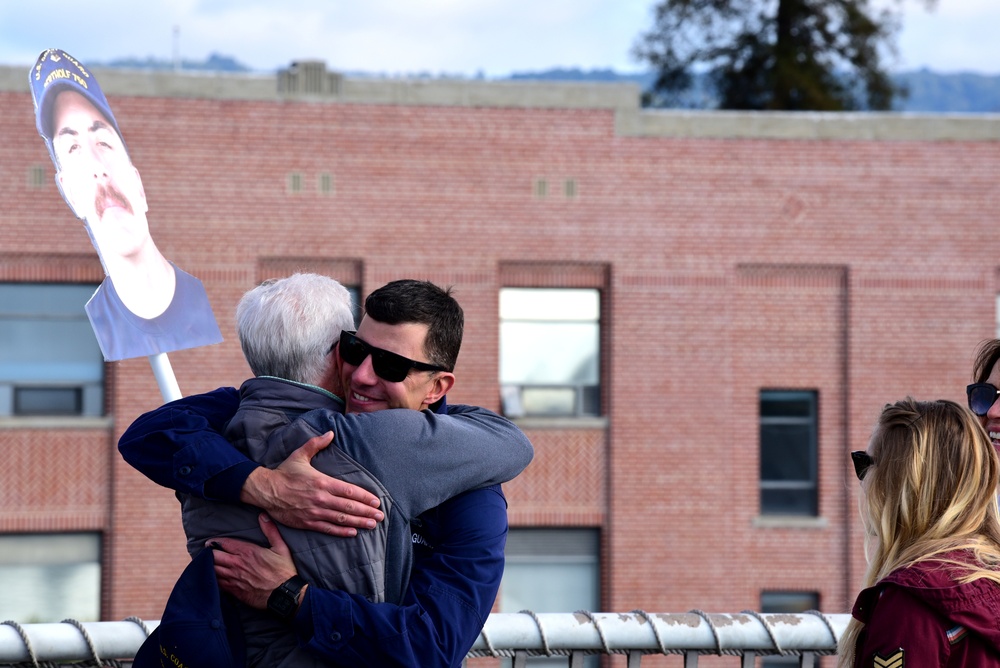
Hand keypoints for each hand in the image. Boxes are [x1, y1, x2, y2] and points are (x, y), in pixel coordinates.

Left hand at [211, 514, 302, 609]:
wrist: (284, 594)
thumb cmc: (283, 571)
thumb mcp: (281, 547)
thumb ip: (270, 530)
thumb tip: (263, 515)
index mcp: (248, 552)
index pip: (224, 543)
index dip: (215, 542)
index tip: (211, 542)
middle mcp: (238, 564)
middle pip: (214, 556)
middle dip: (209, 553)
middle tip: (207, 552)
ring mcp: (234, 578)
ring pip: (213, 570)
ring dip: (209, 566)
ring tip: (207, 564)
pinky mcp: (234, 591)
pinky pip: (217, 584)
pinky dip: (213, 580)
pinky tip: (213, 578)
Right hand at [240, 431, 383, 535]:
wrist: (265, 490)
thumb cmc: (284, 472)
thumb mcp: (300, 454)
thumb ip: (316, 443)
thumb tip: (331, 432)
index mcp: (322, 482)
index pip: (349, 491)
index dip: (364, 497)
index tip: (376, 501)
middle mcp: (321, 498)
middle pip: (349, 507)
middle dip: (366, 511)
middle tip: (380, 516)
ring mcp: (314, 512)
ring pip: (341, 519)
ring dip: (359, 522)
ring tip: (372, 524)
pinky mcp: (307, 522)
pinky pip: (328, 528)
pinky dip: (342, 531)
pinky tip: (353, 532)